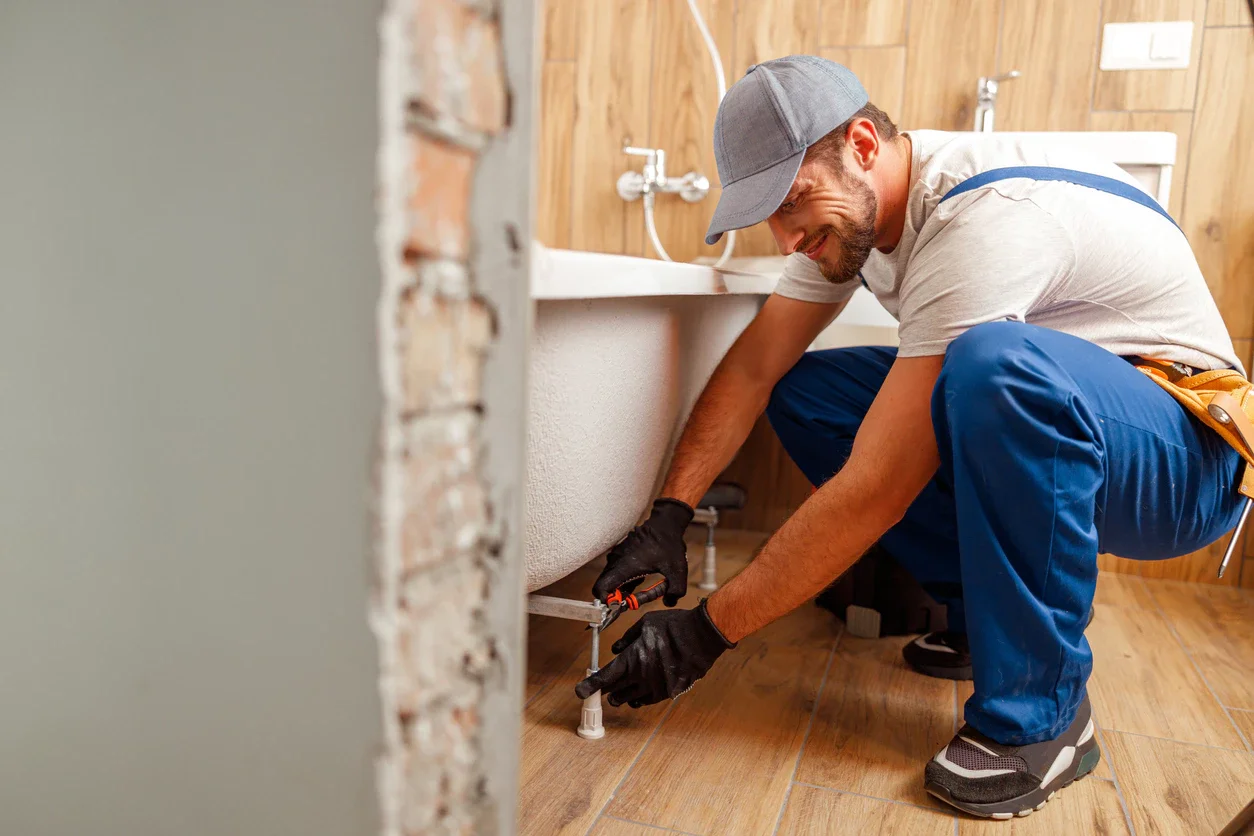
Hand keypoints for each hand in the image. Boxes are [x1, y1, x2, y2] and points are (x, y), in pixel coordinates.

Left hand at [574, 600, 734, 707]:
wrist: (702, 636)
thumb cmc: (674, 626)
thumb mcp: (646, 624)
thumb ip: (628, 638)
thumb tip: (616, 648)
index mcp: (633, 659)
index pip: (605, 677)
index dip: (590, 686)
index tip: (580, 691)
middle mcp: (642, 676)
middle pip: (616, 691)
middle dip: (607, 692)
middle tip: (601, 691)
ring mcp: (656, 686)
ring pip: (631, 698)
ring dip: (622, 697)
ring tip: (617, 696)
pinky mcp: (669, 691)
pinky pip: (648, 700)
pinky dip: (639, 699)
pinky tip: (637, 697)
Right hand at [592, 498, 693, 606]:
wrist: (665, 524)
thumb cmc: (669, 545)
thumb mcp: (678, 570)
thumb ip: (676, 590)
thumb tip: (669, 602)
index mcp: (624, 566)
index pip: (601, 588)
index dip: (607, 602)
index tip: (623, 606)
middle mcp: (616, 562)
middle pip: (605, 588)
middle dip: (618, 599)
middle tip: (636, 601)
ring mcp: (616, 558)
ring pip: (611, 582)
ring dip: (623, 591)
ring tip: (643, 591)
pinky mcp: (620, 557)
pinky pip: (616, 575)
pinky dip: (625, 583)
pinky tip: (640, 581)